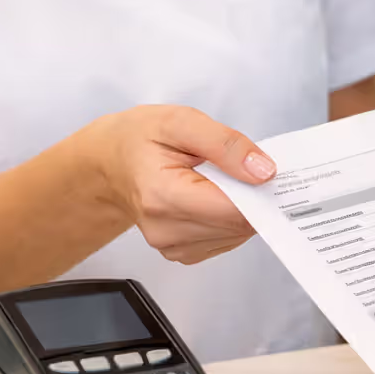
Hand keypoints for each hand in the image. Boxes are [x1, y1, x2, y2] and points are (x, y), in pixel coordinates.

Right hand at [85, 106, 275, 264]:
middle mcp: (166, 230)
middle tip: (239, 166)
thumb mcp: (181, 121)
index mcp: (163, 196)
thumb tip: (263, 172)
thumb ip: (226, 144)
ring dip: (240, 206)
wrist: (109, 162)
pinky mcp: (181, 252)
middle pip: (239, 224)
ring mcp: (172, 246)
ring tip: (218, 178)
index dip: (259, 190)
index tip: (265, 169)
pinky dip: (228, 217)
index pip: (234, 210)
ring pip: (236, 234)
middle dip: (251, 195)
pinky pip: (226, 239)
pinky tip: (212, 195)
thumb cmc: (139, 138)